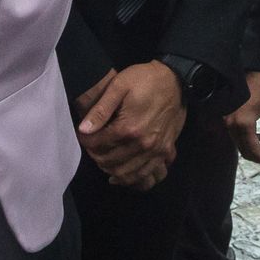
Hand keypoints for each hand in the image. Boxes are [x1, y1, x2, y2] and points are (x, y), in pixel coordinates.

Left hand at [78, 60, 186, 189]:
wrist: (176, 81)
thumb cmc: (144, 79)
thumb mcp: (119, 86)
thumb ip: (100, 110)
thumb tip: (84, 130)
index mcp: (129, 128)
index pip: (99, 145)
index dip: (86, 141)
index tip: (83, 135)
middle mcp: (143, 145)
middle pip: (111, 162)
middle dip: (97, 156)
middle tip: (93, 147)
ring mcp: (157, 151)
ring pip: (128, 174)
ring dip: (112, 171)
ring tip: (105, 160)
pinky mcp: (166, 152)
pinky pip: (151, 176)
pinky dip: (136, 180)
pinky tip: (125, 176)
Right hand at [224, 71, 259, 166]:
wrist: (242, 69)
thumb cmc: (259, 85)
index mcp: (244, 123)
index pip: (254, 150)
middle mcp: (232, 126)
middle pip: (246, 151)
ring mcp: (227, 123)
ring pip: (241, 145)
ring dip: (256, 150)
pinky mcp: (227, 119)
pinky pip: (237, 137)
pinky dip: (249, 142)